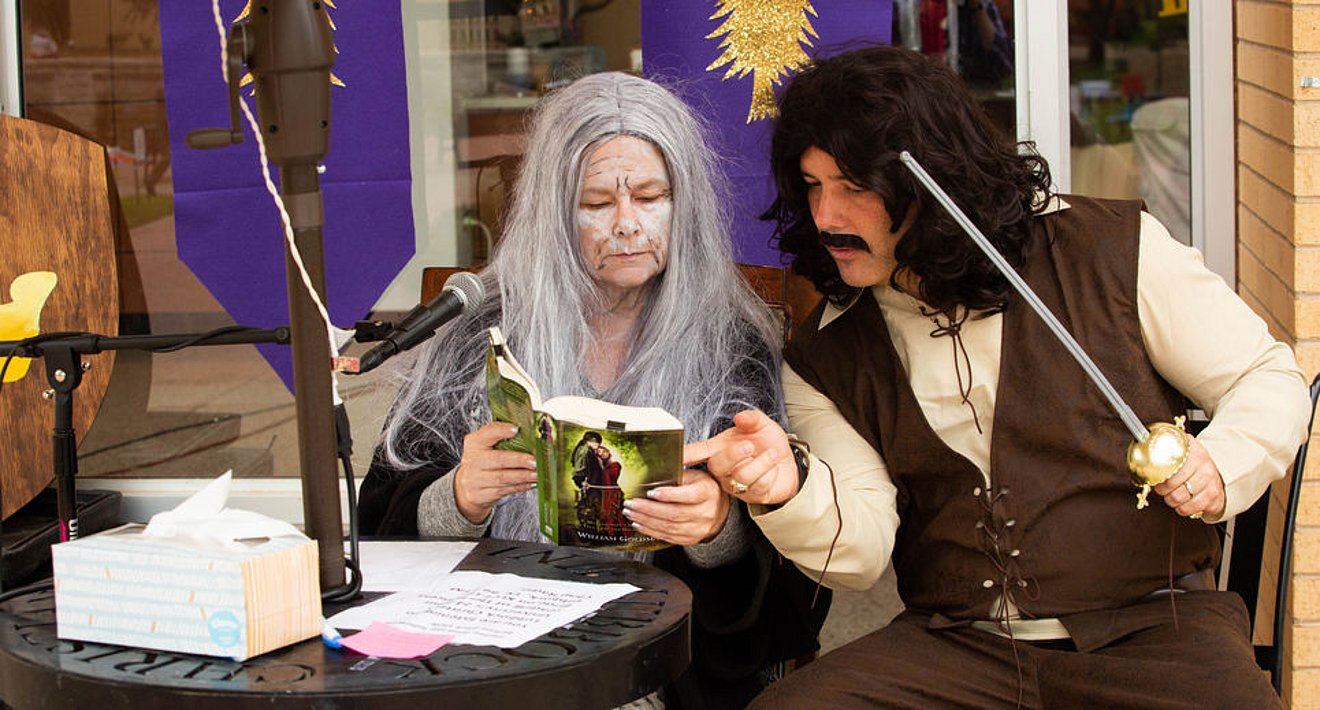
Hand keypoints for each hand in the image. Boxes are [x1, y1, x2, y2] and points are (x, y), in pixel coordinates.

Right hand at [453, 422, 537, 523]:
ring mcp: (476, 479)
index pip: (487, 433)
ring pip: (503, 478)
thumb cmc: (481, 461)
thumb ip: (500, 438)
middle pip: (498, 460)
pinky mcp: (482, 494)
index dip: (501, 431)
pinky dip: (520, 486)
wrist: (466, 487)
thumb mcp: (483, 446)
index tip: (515, 429)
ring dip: (523, 476)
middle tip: (534, 461)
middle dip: (519, 460)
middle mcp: (473, 461)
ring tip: (536, 473)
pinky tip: (530, 482)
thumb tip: (527, 433)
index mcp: (474, 443)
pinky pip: (504, 490)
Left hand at [621, 468, 729, 545]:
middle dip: (648, 509)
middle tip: (631, 503)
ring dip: (646, 521)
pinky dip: (651, 531)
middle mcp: (705, 512)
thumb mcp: (694, 475)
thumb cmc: (702, 488)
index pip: (689, 495)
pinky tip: (640, 524)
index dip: (669, 495)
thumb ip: (676, 476)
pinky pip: (668, 537)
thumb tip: (650, 475)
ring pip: (669, 527)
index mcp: (707, 492)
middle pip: (674, 513)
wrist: (716, 508)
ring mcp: (698, 528)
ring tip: (631, 513)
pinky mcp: (690, 539)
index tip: (651, 492)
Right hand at [683, 409, 798, 505]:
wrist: (787, 460)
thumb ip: (751, 418)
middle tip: (749, 445)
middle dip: (733, 455)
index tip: (676, 455)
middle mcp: (723, 469)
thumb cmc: (766, 442)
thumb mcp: (760, 424)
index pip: (696, 452)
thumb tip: (741, 417)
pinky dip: (771, 473)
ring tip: (772, 453)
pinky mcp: (752, 495)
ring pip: (741, 476)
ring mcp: (736, 484)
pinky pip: (759, 486)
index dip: (685, 455)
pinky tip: (773, 468)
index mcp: (718, 448)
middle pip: (716, 467)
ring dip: (761, 462)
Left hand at [1151, 436, 1224, 519]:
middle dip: (1162, 491)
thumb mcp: (1182, 449)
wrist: (1218, 471)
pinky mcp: (1215, 499)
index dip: (1158, 478)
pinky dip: (1182, 508)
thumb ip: (1165, 447)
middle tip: (1162, 488)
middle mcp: (1205, 469)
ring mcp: (1212, 485)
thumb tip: (1142, 442)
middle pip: (1173, 489)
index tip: (1155, 478)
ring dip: (1171, 501)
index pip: (1170, 470)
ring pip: (1180, 501)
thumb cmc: (1193, 462)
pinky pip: (1190, 510)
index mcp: (1195, 454)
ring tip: (1172, 495)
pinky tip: (1183, 501)